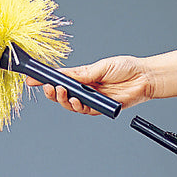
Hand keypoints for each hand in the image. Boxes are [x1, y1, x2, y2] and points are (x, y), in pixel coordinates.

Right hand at [26, 48, 176, 115]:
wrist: (144, 78)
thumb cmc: (126, 68)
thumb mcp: (101, 66)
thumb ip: (82, 73)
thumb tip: (64, 75)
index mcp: (83, 77)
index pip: (60, 79)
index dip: (46, 80)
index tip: (32, 78)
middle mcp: (85, 89)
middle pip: (62, 94)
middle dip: (52, 92)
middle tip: (48, 88)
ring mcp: (91, 99)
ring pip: (70, 104)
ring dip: (63, 100)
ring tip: (62, 92)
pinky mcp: (99, 108)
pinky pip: (84, 110)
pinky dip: (76, 106)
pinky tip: (75, 100)